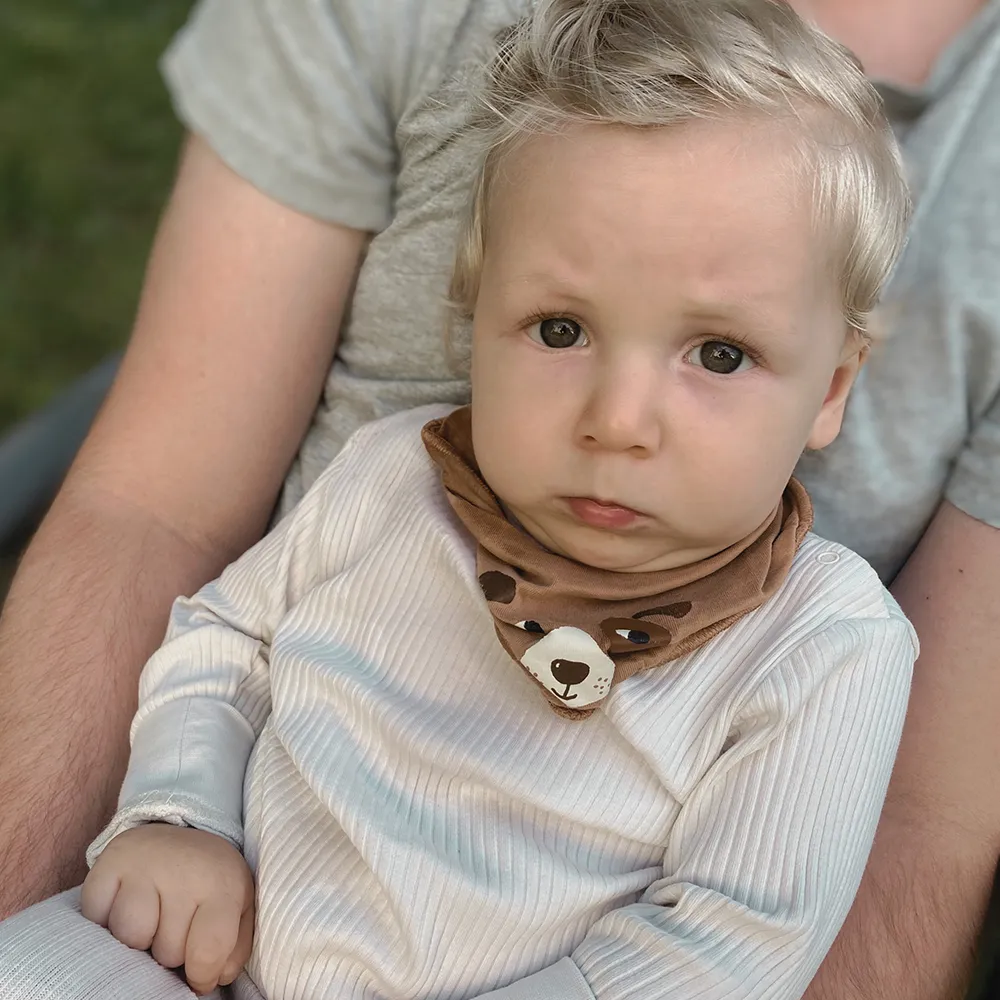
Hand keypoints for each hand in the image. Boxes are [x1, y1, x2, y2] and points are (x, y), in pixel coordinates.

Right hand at [81, 823, 254, 994]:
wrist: (179, 832)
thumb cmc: (209, 880)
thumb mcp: (239, 907)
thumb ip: (235, 947)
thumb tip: (218, 977)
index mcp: (223, 884)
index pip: (207, 951)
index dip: (201, 975)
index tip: (199, 976)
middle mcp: (183, 871)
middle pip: (166, 952)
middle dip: (170, 950)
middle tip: (176, 923)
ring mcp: (143, 865)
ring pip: (130, 938)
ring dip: (138, 938)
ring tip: (152, 913)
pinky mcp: (108, 863)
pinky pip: (96, 918)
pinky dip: (105, 921)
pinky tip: (126, 901)